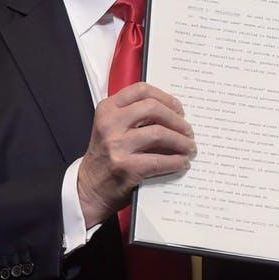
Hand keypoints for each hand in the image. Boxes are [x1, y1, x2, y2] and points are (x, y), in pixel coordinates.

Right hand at [77, 82, 195, 226]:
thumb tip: (175, 114)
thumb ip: (135, 116)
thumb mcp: (113, 128)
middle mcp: (110, 123)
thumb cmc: (107, 156)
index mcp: (108, 109)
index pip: (141, 90)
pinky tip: (182, 163)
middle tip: (188, 130)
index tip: (179, 109)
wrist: (88, 189)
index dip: (165, 97)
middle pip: (153, 108)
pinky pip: (159, 160)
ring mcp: (116, 145)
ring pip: (159, 133)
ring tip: (190, 147)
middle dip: (177, 119)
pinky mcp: (124, 167)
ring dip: (181, 141)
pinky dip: (176, 161)